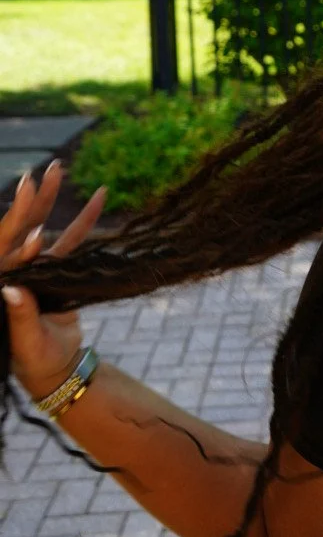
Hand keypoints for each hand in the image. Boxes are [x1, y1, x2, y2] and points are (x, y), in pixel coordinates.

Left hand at [1, 163, 106, 400]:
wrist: (53, 367)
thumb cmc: (34, 360)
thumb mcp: (26, 343)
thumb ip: (20, 317)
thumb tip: (11, 290)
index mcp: (2, 284)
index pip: (5, 252)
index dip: (18, 240)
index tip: (38, 231)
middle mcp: (14, 268)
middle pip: (20, 228)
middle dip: (30, 202)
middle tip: (37, 175)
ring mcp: (34, 265)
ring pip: (43, 225)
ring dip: (50, 198)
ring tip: (58, 169)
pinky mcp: (55, 267)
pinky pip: (71, 239)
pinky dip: (84, 219)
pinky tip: (99, 196)